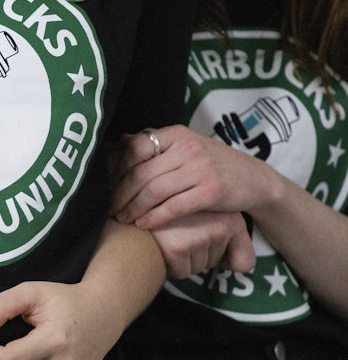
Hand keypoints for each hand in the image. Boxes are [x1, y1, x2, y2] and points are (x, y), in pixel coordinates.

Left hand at [110, 125, 268, 228]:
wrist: (254, 180)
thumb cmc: (212, 164)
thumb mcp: (186, 147)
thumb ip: (157, 144)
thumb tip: (120, 141)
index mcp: (177, 134)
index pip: (136, 148)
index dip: (117, 169)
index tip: (106, 186)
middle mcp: (187, 148)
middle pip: (141, 172)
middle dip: (120, 194)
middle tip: (108, 208)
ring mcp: (201, 169)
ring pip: (154, 191)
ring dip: (133, 208)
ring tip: (122, 218)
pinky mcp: (211, 192)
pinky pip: (173, 206)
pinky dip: (154, 217)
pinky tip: (143, 224)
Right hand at [151, 211, 254, 277]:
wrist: (136, 205)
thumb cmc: (172, 213)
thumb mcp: (208, 215)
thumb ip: (233, 240)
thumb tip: (243, 267)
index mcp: (230, 216)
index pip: (245, 263)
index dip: (226, 262)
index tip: (211, 248)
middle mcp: (219, 224)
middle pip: (215, 263)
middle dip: (199, 255)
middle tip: (182, 233)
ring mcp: (198, 236)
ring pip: (198, 268)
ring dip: (185, 259)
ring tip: (170, 236)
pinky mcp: (177, 248)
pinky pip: (182, 272)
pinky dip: (171, 265)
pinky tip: (163, 244)